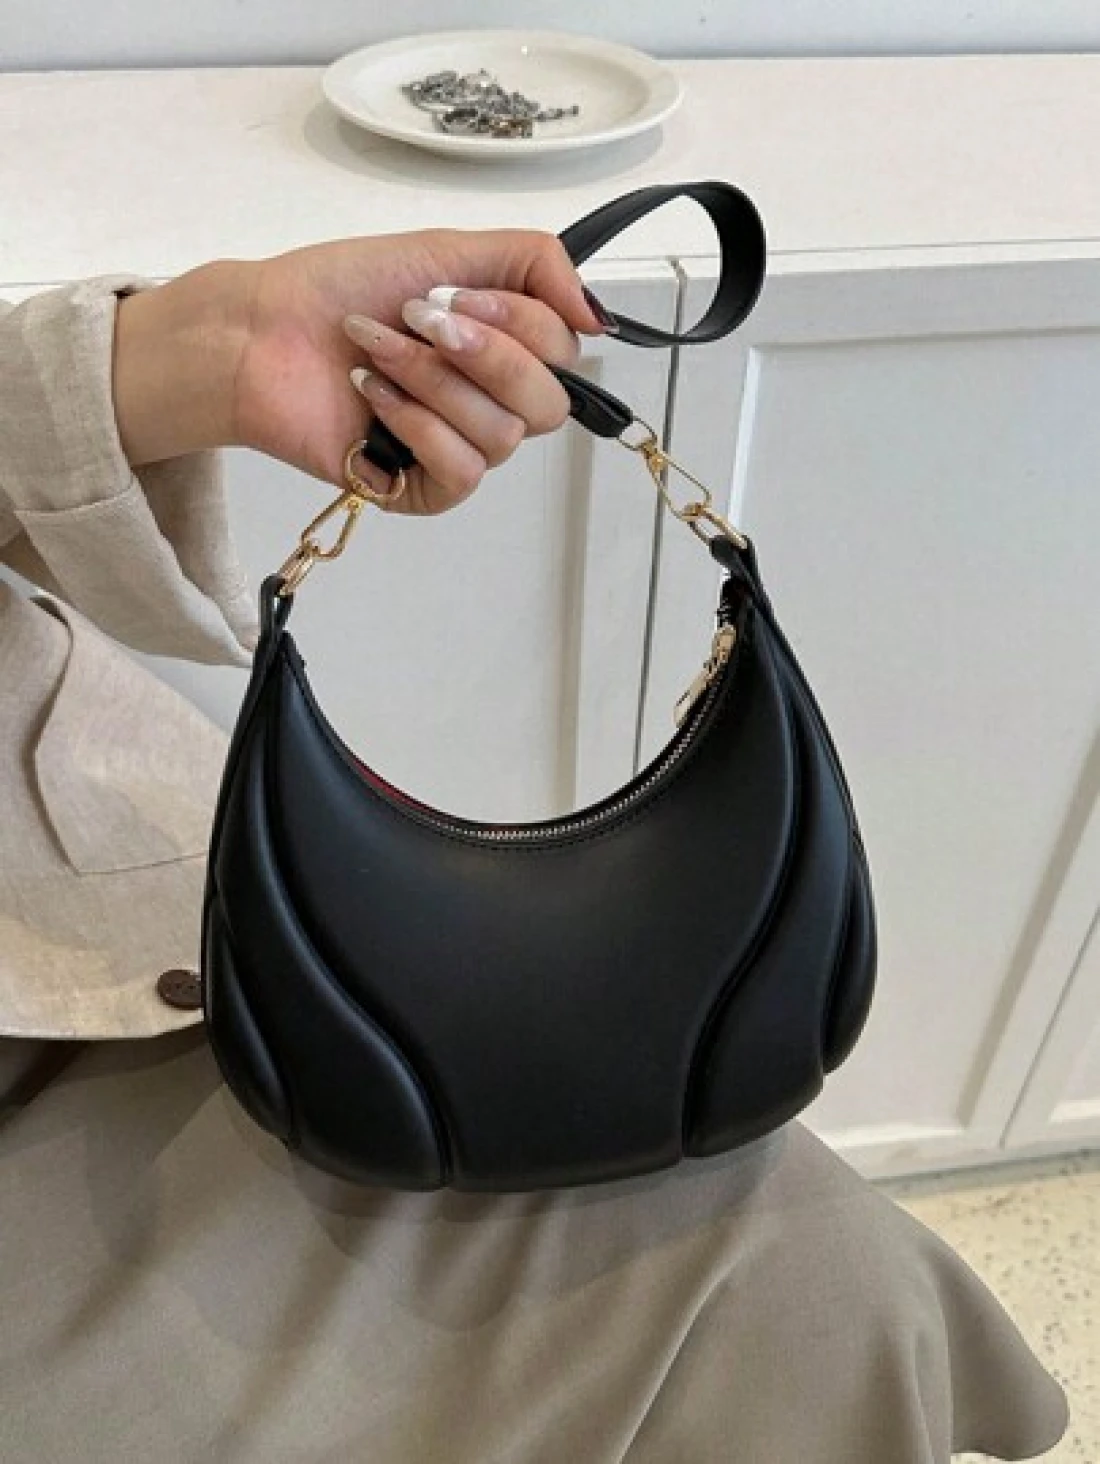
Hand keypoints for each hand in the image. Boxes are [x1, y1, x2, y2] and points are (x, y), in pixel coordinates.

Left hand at [112, 229, 610, 514]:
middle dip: (485, 353)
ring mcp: (457, 449)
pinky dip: (416, 423)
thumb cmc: (340, 290)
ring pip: (502, 434)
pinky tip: (370, 396)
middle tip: (417, 319)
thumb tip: (599, 315)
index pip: (566, 354)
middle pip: (549, 404)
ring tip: (375, 350)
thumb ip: (537, 264)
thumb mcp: (449, 249)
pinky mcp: (420, 490)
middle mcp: (489, 402)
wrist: (260, 331)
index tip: (451, 294)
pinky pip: (463, 471)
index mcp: (504, 349)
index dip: (521, 323)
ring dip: (432, 379)